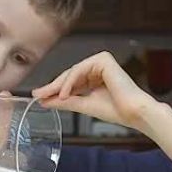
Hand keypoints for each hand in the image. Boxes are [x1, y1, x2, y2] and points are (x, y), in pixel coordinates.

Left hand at [31, 51, 156, 130]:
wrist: (134, 112)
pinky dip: (71, 82)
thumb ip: (65, 102)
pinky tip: (65, 94)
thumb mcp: (84, 105)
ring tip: (50, 97)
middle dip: (53, 86)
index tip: (39, 97)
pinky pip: (81, 69)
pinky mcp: (104, 59)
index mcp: (95, 77)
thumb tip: (45, 100)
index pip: (70, 82)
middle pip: (70, 75)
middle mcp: (98, 67)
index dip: (54, 89)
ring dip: (60, 85)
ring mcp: (101, 62)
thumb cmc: (116, 110)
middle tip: (37, 94)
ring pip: (73, 72)